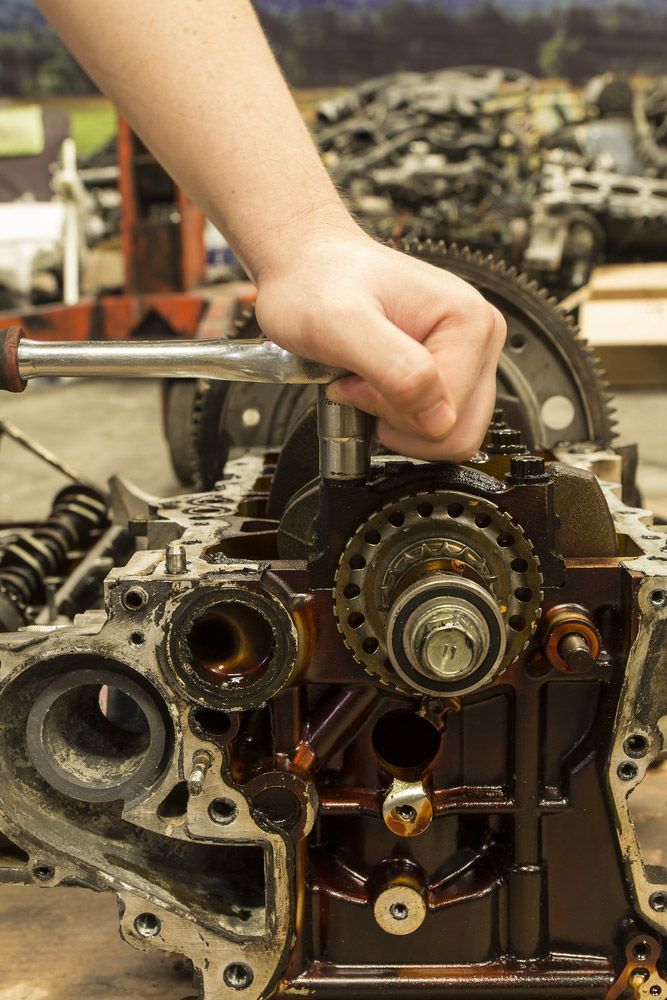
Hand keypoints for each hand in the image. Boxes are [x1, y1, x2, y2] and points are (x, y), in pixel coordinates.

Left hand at [254, 225, 505, 460]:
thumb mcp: (342, 326)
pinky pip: (435, 420)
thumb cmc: (315, 282)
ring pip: (447, 430)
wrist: (305, 264)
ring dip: (398, 420)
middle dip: (400, 422)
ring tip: (366, 379)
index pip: (448, 418)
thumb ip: (395, 371)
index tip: (357, 378)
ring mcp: (468, 352)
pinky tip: (375, 382)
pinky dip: (398, 415)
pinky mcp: (451, 365)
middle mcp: (479, 334)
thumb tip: (440, 420)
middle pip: (458, 430)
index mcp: (469, 322)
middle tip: (361, 382)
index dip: (392, 411)